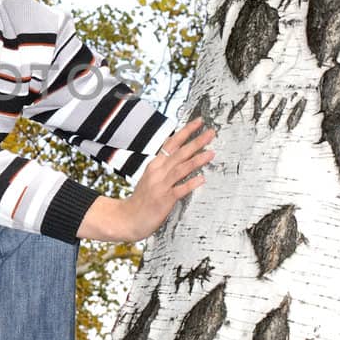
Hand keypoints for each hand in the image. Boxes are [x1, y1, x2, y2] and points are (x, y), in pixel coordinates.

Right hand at [76, 117, 215, 242]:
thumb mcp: (151, 177)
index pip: (172, 143)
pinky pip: (179, 190)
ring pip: (181, 169)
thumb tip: (182, 156)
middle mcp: (158, 172)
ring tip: (211, 153)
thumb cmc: (142, 199)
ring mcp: (160, 185)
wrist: (128, 217)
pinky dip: (190, 184)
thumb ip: (165, 166)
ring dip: (196, 160)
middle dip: (196, 141)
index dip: (186, 132)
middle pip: (179, 153)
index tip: (198, 122)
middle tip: (211, 133)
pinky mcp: (164, 200)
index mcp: (155, 164)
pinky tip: (201, 179)